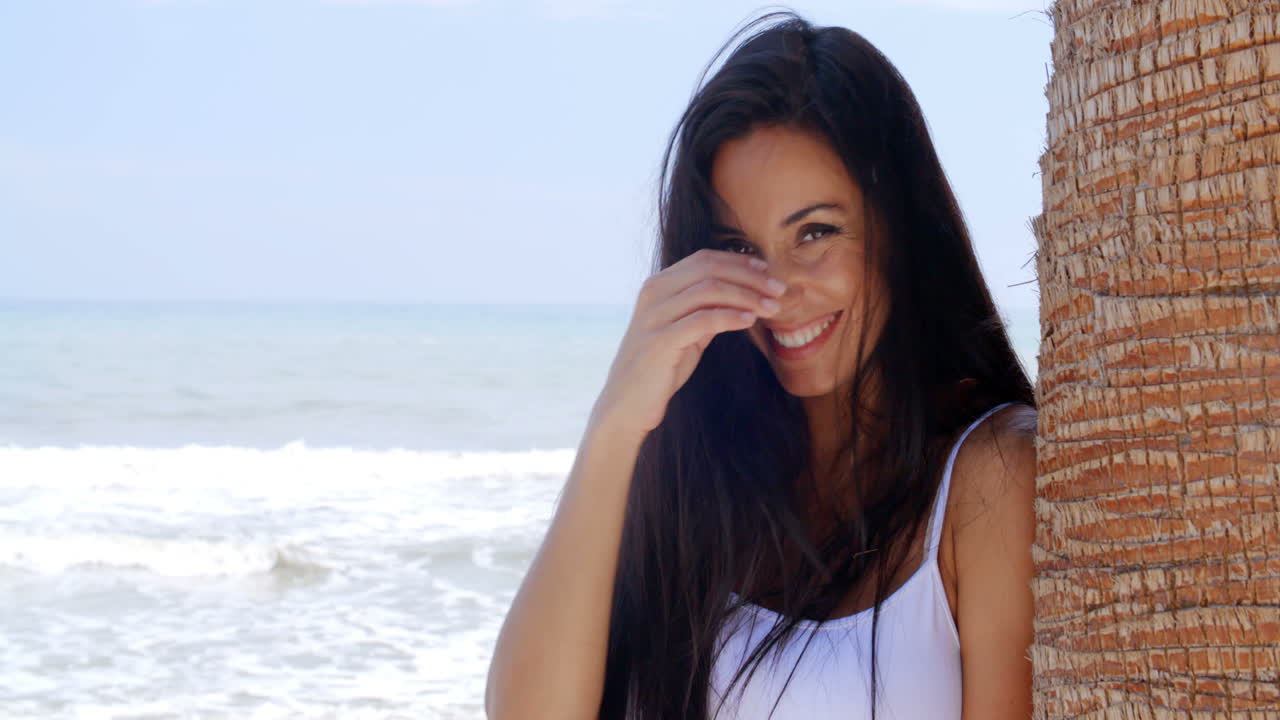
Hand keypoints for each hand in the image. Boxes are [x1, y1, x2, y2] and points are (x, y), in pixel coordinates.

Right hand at [590, 248, 784, 440]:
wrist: (628, 404)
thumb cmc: (660, 367)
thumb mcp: (686, 331)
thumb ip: (707, 309)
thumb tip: (746, 295)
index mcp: (659, 285)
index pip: (705, 259)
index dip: (740, 262)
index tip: (768, 271)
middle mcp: (654, 293)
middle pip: (709, 268)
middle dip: (749, 276)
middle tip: (779, 289)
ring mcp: (655, 315)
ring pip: (709, 290)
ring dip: (747, 296)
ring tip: (772, 308)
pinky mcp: (660, 341)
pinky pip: (702, 320)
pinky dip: (730, 316)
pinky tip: (750, 320)